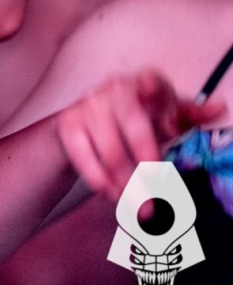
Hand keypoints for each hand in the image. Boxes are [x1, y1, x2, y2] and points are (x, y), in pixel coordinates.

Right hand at [56, 70, 222, 203]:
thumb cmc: (134, 118)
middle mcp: (113, 89)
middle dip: (144, 149)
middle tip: (156, 179)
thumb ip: (189, 115)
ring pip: (108, 146)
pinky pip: (81, 154)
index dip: (156, 92)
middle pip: (130, 117)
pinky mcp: (67, 125)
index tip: (164, 112)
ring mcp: (87, 106)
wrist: (86, 121)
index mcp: (142, 84)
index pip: (151, 81)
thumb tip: (220, 107)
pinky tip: (111, 193)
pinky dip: (97, 177)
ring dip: (125, 178)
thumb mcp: (163, 115)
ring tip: (140, 203)